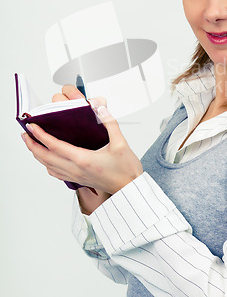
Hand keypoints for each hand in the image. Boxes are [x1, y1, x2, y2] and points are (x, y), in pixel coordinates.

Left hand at [22, 87, 142, 194]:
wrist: (130, 188)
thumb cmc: (126, 170)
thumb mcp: (121, 143)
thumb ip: (110, 123)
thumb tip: (101, 109)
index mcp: (84, 160)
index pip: (55, 146)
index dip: (41, 135)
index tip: (33, 127)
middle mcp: (76, 169)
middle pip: (46, 157)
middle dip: (32, 145)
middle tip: (25, 134)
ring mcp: (76, 176)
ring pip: (48, 166)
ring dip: (37, 155)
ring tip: (32, 144)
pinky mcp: (78, 179)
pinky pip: (56, 173)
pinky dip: (47, 165)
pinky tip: (47, 160)